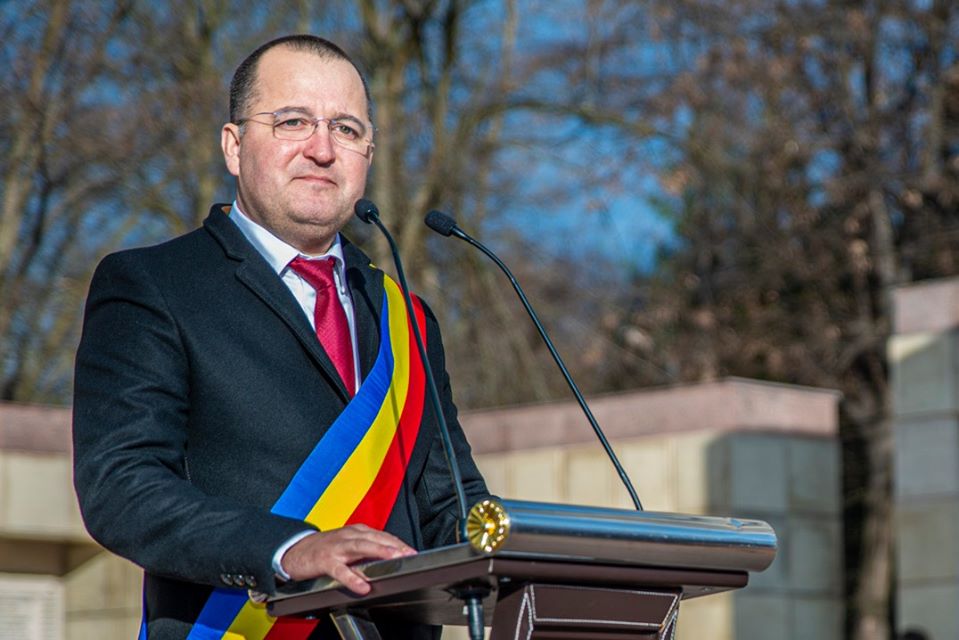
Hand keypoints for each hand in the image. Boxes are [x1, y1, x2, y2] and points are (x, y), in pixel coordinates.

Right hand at [280, 524, 416, 593]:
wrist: (296, 550)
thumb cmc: (325, 548)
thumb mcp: (348, 543)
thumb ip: (366, 548)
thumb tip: (389, 557)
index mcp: (356, 532)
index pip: (381, 535)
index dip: (398, 543)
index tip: (412, 551)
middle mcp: (348, 536)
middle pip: (375, 538)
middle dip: (394, 546)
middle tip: (409, 554)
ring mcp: (337, 547)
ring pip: (361, 547)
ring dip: (379, 552)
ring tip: (394, 559)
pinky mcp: (325, 561)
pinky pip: (340, 570)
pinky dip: (352, 578)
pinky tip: (362, 586)